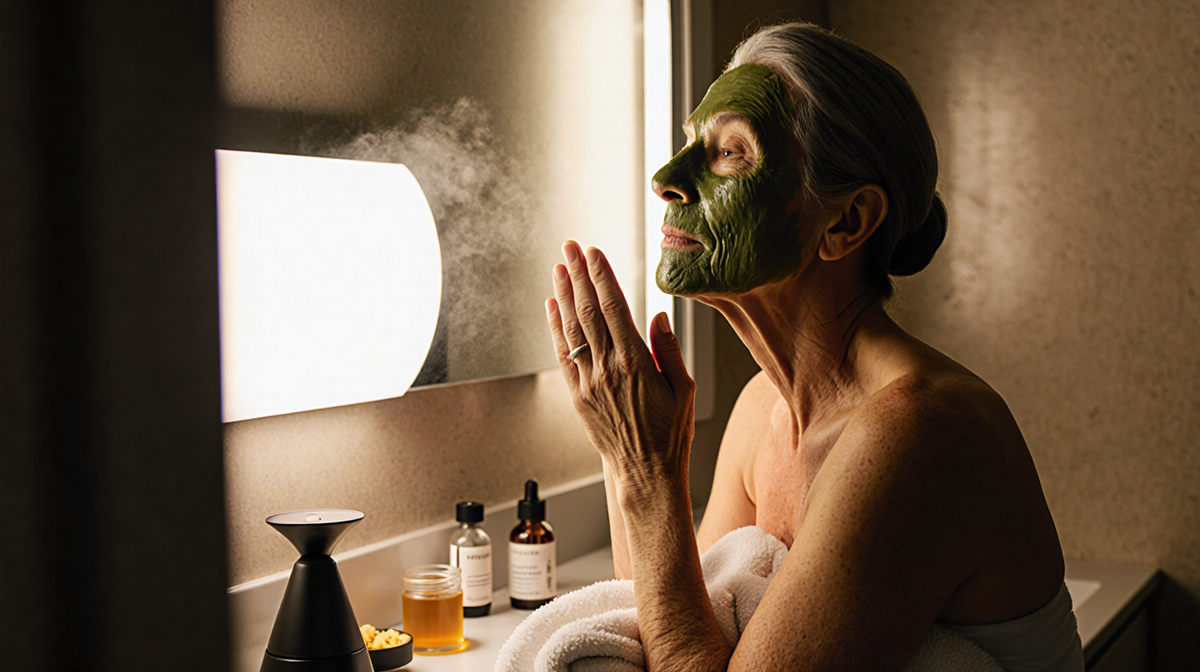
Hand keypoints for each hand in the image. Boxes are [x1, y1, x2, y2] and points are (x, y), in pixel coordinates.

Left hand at [546, 241, 695, 494]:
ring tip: (558, 267)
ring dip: (563, 294)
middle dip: (578, 274)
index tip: (594, 252)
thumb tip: (658, 315)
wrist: (645, 473)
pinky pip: (563, 354)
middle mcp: (607, 368)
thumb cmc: (670, 433)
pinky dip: (555, 327)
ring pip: (572, 328)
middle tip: (570, 246)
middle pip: (587, 310)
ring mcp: (588, 382)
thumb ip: (669, 350)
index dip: (601, 276)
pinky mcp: (577, 395)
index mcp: (636, 362)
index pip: (613, 307)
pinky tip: (552, 306)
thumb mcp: (684, 389)